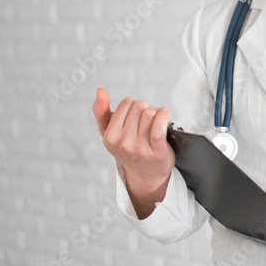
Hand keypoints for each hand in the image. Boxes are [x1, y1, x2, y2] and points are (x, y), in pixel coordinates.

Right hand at [93, 87, 174, 208]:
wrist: (146, 175)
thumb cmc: (128, 149)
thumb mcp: (109, 133)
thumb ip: (101, 111)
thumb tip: (100, 90)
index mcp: (110, 136)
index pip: (127, 102)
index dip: (134, 106)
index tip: (136, 117)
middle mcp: (123, 143)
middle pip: (140, 106)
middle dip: (146, 109)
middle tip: (147, 123)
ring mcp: (140, 148)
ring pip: (150, 113)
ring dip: (157, 113)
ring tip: (156, 123)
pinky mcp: (157, 152)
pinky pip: (159, 126)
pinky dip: (164, 115)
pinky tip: (165, 113)